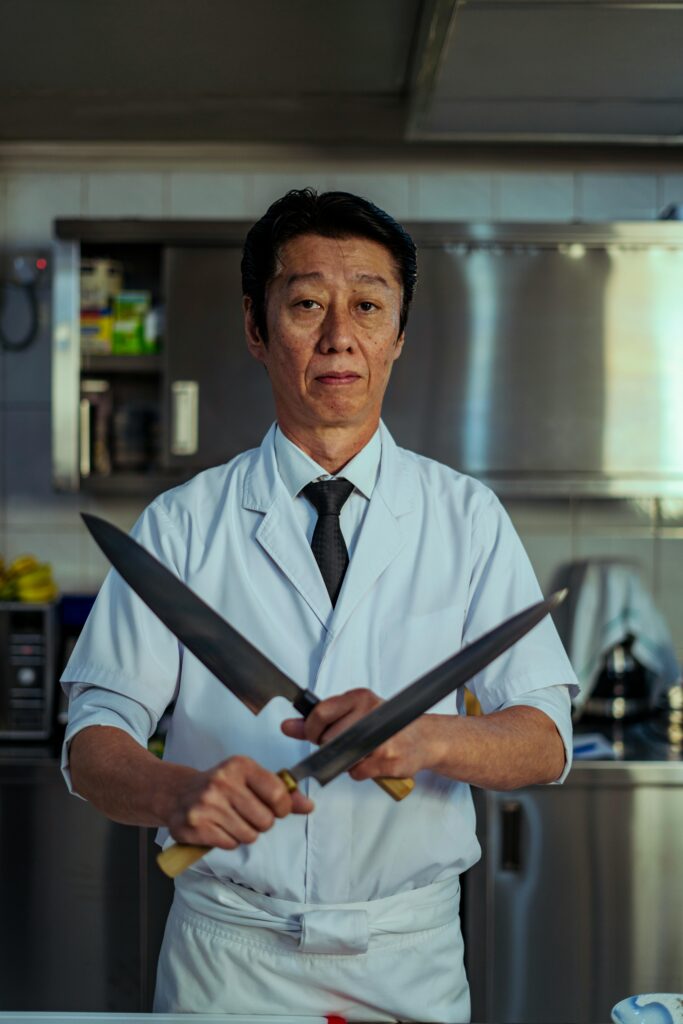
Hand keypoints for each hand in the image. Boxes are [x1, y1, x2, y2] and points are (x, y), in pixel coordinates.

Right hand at [166, 754, 313, 849]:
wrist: (178, 793)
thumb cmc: (222, 786)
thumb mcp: (251, 779)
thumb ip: (282, 792)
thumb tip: (309, 806)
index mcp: (240, 765)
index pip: (278, 794)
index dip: (283, 808)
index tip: (277, 809)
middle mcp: (222, 782)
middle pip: (265, 820)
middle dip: (262, 823)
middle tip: (247, 814)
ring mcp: (206, 804)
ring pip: (249, 835)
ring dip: (245, 833)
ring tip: (232, 820)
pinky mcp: (194, 826)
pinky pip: (229, 844)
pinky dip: (228, 841)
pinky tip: (218, 828)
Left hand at [281, 687, 432, 779]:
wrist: (423, 739)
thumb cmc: (386, 725)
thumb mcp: (352, 713)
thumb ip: (318, 721)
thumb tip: (287, 726)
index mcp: (359, 698)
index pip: (320, 713)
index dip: (311, 730)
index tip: (315, 736)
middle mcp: (370, 714)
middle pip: (328, 739)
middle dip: (330, 748)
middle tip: (346, 744)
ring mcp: (380, 738)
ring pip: (341, 757)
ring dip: (346, 760)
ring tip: (362, 751)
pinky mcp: (388, 759)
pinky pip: (356, 772)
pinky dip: (360, 772)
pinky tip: (372, 762)